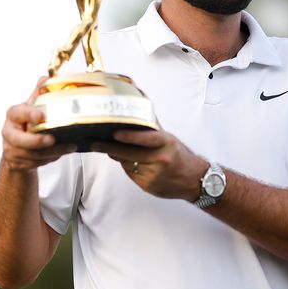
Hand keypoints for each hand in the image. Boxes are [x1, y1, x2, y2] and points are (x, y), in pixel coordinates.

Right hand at [0, 77, 75, 171]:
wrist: (16, 147)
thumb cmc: (25, 124)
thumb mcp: (31, 107)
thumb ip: (38, 94)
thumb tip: (46, 78)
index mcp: (13, 116)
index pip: (18, 113)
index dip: (29, 114)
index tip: (41, 115)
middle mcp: (9, 133)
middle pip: (19, 140)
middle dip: (36, 141)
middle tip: (52, 139)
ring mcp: (11, 150)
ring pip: (31, 154)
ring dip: (51, 152)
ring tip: (68, 146)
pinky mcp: (18, 163)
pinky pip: (36, 163)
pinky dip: (51, 158)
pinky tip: (62, 152)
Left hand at [90, 127, 207, 199]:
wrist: (193, 180)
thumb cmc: (178, 154)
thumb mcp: (169, 138)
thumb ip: (151, 126)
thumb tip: (137, 102)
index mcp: (166, 143)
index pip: (146, 138)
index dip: (129, 136)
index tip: (114, 133)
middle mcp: (160, 159)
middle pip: (129, 153)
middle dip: (109, 147)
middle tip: (94, 142)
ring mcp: (153, 174)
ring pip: (126, 163)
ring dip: (116, 156)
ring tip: (105, 148)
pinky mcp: (148, 185)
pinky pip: (130, 173)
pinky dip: (126, 166)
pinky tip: (125, 161)